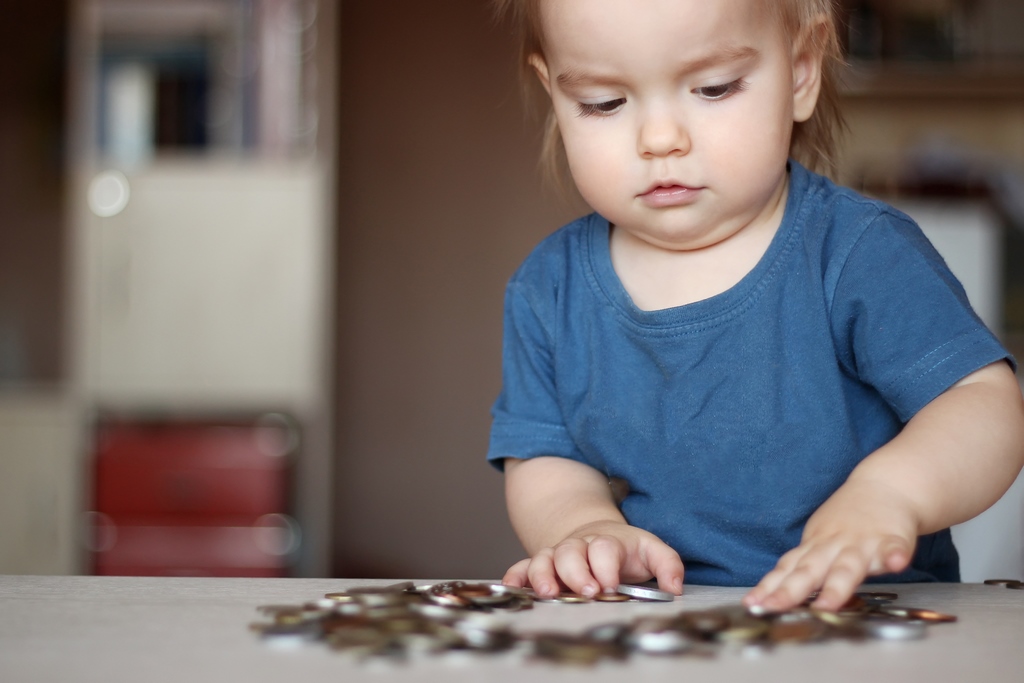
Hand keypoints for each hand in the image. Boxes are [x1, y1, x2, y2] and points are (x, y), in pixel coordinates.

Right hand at [502, 520, 683, 598]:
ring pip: (545, 558)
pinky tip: (513, 586)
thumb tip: (675, 587)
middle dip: (577, 572)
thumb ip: (668, 565)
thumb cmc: (625, 550)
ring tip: (548, 594)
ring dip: (544, 575)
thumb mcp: (651, 551)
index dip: (606, 565)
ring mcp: (557, 554)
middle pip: (571, 552)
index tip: (612, 585)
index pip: (603, 548)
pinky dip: (516, 575)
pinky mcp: (541, 565)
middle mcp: (578, 546)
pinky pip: (523, 566)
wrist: (596, 535)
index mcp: (606, 542)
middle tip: (588, 592)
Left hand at [743, 478, 917, 611]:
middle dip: (791, 590)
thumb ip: (803, 568)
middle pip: (809, 570)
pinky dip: (896, 556)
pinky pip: (895, 549)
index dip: (770, 587)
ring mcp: (863, 543)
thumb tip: (775, 593)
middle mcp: (833, 546)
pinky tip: (897, 564)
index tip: (752, 604)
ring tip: (829, 605)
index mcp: (814, 547)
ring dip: (838, 586)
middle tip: (773, 607)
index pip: (787, 569)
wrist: (884, 487)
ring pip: (848, 567)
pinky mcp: (893, 539)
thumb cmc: (847, 521)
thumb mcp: (819, 541)